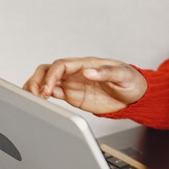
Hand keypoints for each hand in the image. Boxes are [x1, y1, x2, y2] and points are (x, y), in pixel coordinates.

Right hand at [23, 57, 147, 114]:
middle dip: (37, 80)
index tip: (48, 89)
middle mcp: (76, 73)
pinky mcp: (73, 96)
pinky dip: (43, 97)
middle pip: (48, 70)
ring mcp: (73, 84)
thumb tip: (87, 72)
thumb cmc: (131, 81)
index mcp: (85, 64)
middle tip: (35, 94)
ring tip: (33, 99)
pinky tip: (40, 103)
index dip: (51, 76)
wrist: (135, 96)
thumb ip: (105, 72)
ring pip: (47, 81)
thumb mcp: (122, 74)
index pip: (60, 66)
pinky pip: (53, 93)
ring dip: (36, 87)